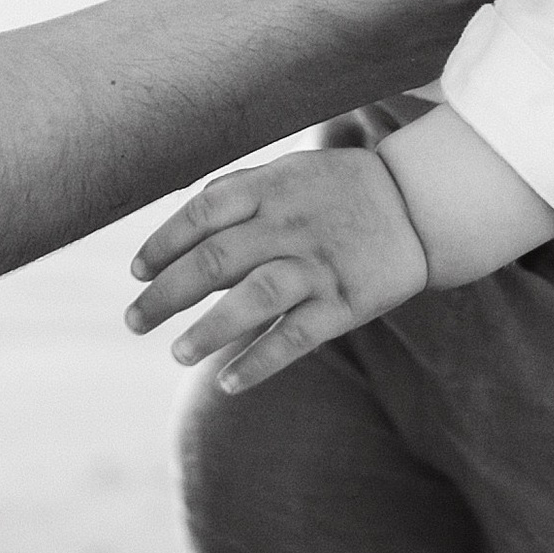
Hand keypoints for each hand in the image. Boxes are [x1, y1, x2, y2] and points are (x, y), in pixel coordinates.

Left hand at [126, 146, 428, 391]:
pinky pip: (297, 335)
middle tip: (134, 321)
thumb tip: (188, 209)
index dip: (163, 242)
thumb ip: (241, 189)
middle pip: (215, 260)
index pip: (202, 213)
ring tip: (176, 353)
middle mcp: (290, 226)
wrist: (420, 203)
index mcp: (271, 189)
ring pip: (253, 299)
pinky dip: (260, 360)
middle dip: (167, 293)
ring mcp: (318, 265)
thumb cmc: (342, 189)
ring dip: (209, 329)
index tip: (137, 271)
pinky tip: (227, 382)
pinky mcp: (345, 302)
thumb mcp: (291, 170)